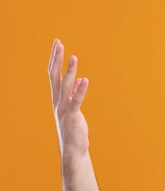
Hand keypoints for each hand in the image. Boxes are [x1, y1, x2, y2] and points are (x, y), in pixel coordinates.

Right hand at [48, 39, 89, 157]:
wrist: (73, 148)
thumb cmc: (73, 128)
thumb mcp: (73, 108)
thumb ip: (74, 94)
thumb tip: (77, 81)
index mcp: (57, 98)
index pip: (53, 74)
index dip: (55, 58)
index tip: (57, 44)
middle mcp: (57, 101)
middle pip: (54, 76)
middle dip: (57, 59)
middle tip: (58, 42)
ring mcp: (64, 108)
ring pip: (65, 86)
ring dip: (70, 71)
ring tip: (74, 57)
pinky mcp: (73, 116)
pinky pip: (76, 100)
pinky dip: (81, 90)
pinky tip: (85, 79)